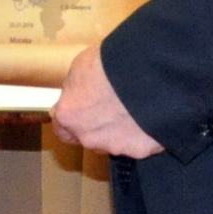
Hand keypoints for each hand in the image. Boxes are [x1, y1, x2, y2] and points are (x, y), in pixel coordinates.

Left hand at [51, 43, 163, 157]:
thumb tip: (77, 94)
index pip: (61, 128)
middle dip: (98, 125)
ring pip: (115, 143)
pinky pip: (140, 144)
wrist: (147, 73)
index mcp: (69, 116)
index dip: (73, 118)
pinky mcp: (142, 150)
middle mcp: (89, 138)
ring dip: (121, 130)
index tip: (82, 108)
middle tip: (113, 104)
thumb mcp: (81, 66)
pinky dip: (144, 134)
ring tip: (135, 108)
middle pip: (89, 137)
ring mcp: (116, 147)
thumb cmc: (109, 63)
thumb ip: (76, 88)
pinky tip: (151, 116)